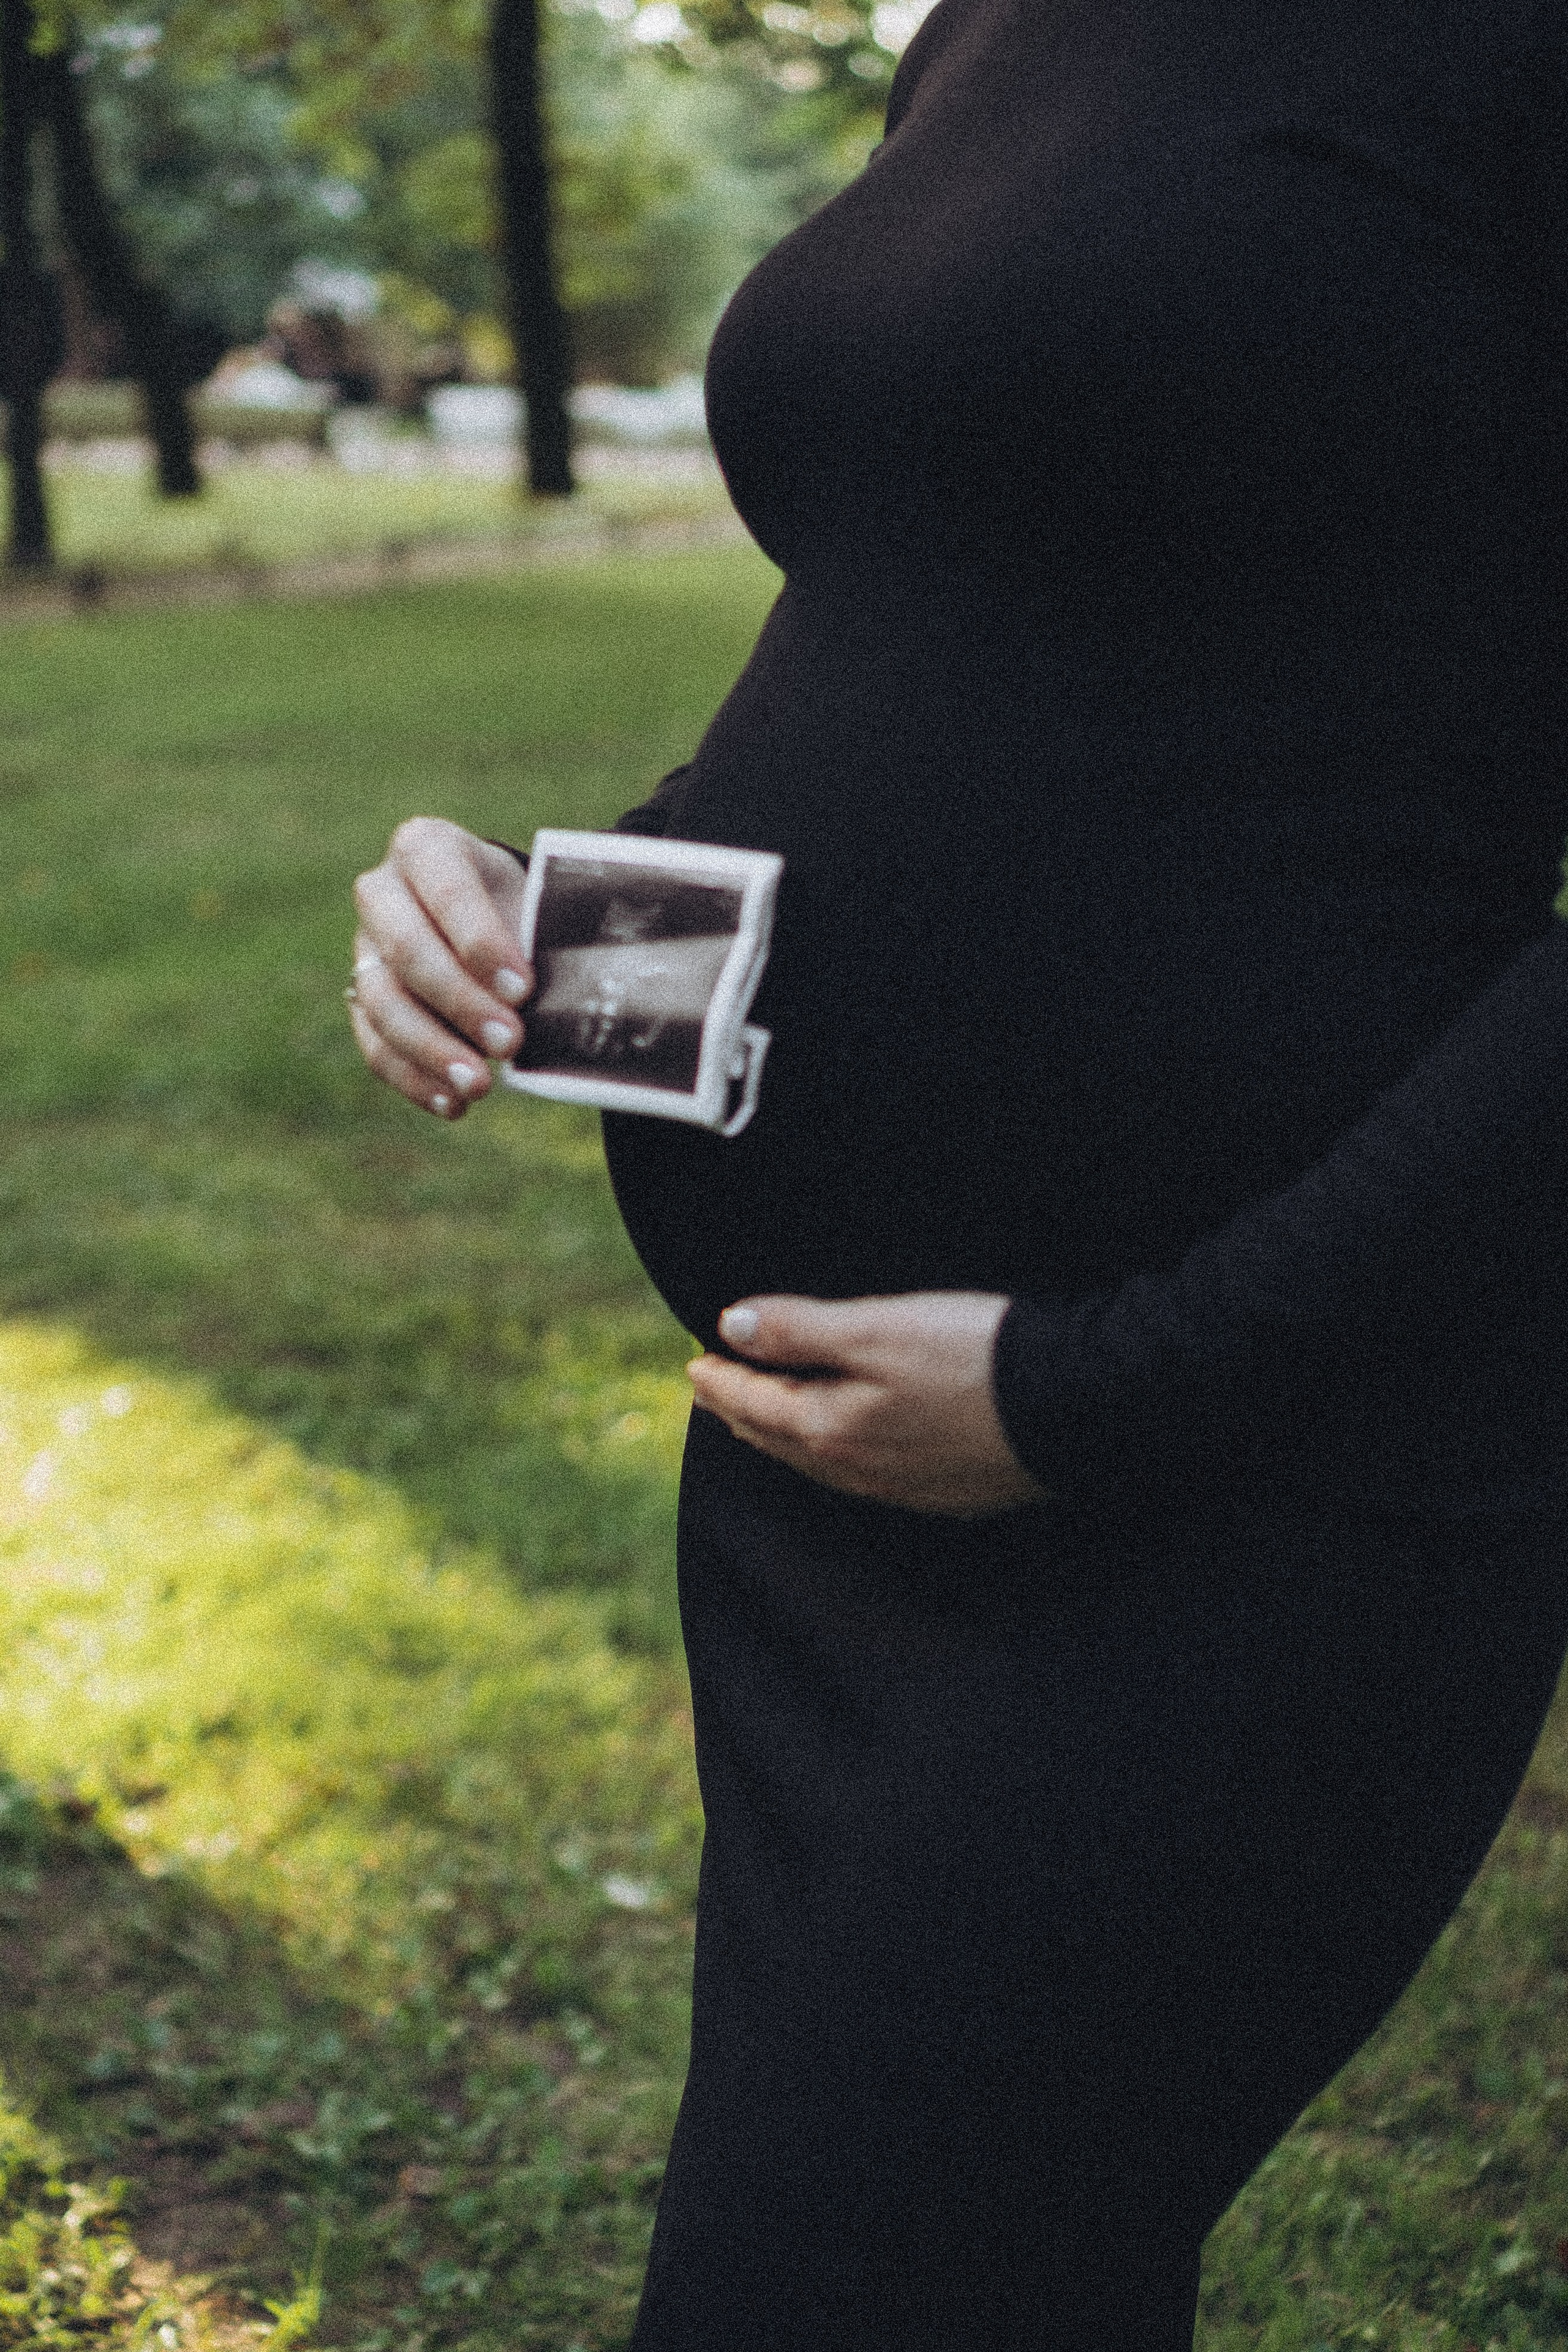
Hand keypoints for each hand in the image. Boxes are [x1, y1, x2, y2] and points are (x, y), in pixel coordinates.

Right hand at [350, 817, 531, 1117]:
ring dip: (431, 1049)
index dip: (480, 941)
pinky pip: (374, 1043)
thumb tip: (567, 1003)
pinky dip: (413, 1078)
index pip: (446, 888)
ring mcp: (364, 946)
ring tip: (479, 1086)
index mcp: (427, 847)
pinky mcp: (360, 999)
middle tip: (510, 1043)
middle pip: (406, 948)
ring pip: (381, 1001)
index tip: (522, 988)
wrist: (499, 917)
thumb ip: (543, 937)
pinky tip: (452, 1104)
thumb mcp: (540, 902)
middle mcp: (382, 892)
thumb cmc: (526, 906)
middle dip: (459, 1002)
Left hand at [686, 1291, 1049, 1515]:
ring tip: (766, 1416)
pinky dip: (836, 1453)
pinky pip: (866, 1475)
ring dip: (785, 1436)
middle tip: (715, 1391)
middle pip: (781, 1441)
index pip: (755, 1406)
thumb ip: (800, 1330)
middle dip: (743, 1412)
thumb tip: (732, 1327)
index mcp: (831, 1430)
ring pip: (822, 1463)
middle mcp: (859, 1470)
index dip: (721, 1380)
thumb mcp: (878, 1328)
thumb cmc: (974, 1357)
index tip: (694, 1363)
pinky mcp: (946, 1490)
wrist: (1075, 1405)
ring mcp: (903, 1486)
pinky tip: (847, 1443)